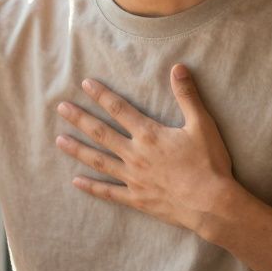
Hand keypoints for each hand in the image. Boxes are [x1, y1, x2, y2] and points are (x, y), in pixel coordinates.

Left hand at [54, 64, 238, 235]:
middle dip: (79, 118)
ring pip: (98, 161)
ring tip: (59, 140)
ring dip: (78, 149)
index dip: (101, 95)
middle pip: (101, 133)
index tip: (85, 84)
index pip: (119, 108)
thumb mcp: (202, 124)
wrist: (212, 203)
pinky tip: (76, 182)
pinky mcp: (136, 198)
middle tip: (61, 108)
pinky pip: (108, 192)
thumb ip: (187, 95)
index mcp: (149, 134)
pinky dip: (91, 187)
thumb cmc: (209, 163)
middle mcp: (135, 154)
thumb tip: (178, 67)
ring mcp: (133, 178)